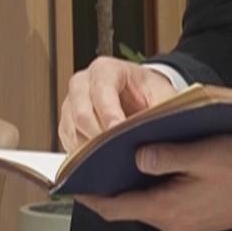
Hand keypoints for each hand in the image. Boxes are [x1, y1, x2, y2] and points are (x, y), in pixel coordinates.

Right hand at [57, 58, 180, 151]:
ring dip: (90, 149)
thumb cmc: (151, 93)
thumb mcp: (163, 97)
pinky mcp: (68, 123)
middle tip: (116, 154)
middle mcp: (83, 83)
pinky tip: (102, 160)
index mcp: (106, 70)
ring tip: (113, 160)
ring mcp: (71, 103)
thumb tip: (155, 134)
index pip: (101, 91)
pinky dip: (84, 154)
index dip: (110, 113)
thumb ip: (159, 112)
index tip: (120, 132)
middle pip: (80, 113)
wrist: (142, 95)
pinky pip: (69, 142)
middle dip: (99, 136)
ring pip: (72, 130)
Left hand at [74, 135, 231, 230]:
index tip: (75, 183)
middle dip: (110, 188)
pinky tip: (155, 169)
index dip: (91, 196)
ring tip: (121, 160)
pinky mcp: (198, 219)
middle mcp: (174, 223)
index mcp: (168, 209)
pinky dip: (153, 190)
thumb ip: (164, 156)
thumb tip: (136, 157)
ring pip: (148, 206)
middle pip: (129, 208)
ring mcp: (186, 223)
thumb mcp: (201, 154)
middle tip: (96, 163)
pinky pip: (166, 205)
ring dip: (134, 187)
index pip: (116, 208)